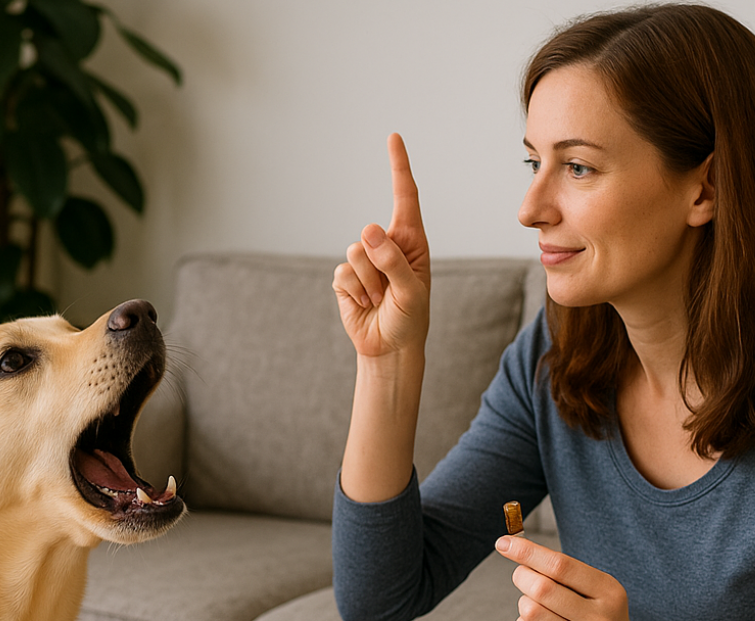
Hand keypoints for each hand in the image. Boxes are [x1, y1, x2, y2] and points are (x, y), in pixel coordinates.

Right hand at [332, 133, 431, 360]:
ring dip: (368, 283)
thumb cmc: (410, 318)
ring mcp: (363, 260)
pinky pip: (342, 274)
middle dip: (380, 265)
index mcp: (411, 241)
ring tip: (380, 300)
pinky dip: (355, 292)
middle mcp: (386, 245)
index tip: (394, 137)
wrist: (389, 348)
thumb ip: (394, 261)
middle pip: (371, 235)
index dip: (399, 167)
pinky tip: (365, 304)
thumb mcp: (412, 291)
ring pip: (354, 253)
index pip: (404, 197)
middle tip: (391, 292)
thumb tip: (368, 230)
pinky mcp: (345, 278)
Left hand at [495, 535, 644, 620]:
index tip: (504, 542)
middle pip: (541, 589)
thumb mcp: (594, 587)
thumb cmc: (596, 613)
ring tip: (535, 604)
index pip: (560, 565)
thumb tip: (513, 547)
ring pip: (530, 612)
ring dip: (524, 602)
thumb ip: (560, 570)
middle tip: (522, 575)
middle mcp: (599, 620)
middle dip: (522, 576)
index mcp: (608, 592)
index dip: (527, 552)